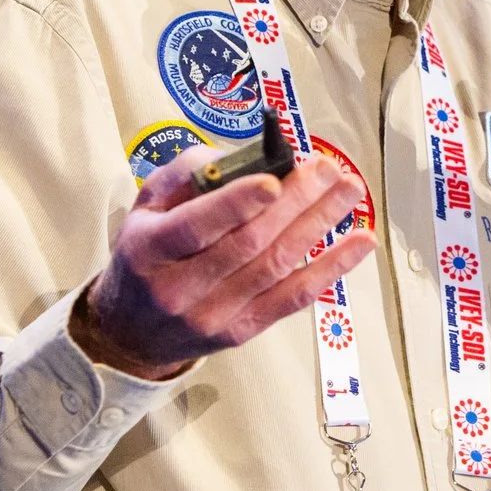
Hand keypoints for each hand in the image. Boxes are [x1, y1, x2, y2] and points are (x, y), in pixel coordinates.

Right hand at [69, 147, 374, 380]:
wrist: (131, 334)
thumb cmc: (143, 256)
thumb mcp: (145, 207)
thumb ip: (186, 175)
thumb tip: (244, 156)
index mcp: (148, 250)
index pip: (195, 226)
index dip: (237, 203)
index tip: (274, 179)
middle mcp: (180, 287)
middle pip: (247, 243)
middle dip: (294, 202)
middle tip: (328, 169)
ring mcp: (213, 314)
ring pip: (275, 266)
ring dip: (318, 225)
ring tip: (348, 191)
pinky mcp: (242, 331)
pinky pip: (293, 298)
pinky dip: (331, 269)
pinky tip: (359, 242)